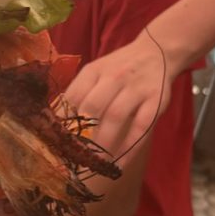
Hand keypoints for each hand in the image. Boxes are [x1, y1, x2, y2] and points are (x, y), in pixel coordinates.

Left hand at [64, 30, 172, 165]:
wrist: (157, 52)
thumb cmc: (120, 68)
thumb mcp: (97, 72)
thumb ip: (80, 93)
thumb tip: (57, 123)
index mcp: (94, 70)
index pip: (73, 96)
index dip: (63, 121)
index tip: (58, 142)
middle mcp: (114, 77)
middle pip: (93, 106)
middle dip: (82, 134)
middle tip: (76, 157)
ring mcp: (136, 88)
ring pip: (116, 116)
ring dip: (104, 143)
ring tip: (96, 163)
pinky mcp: (157, 100)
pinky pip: (142, 126)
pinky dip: (130, 147)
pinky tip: (121, 163)